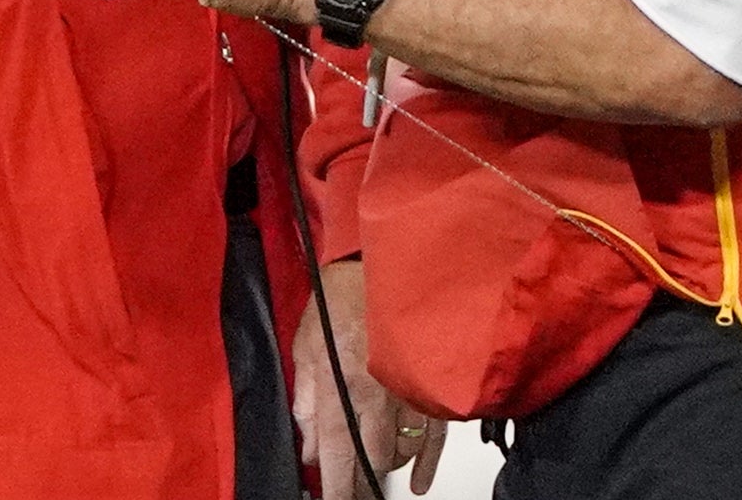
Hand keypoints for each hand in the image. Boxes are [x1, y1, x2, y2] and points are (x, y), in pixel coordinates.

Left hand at [292, 260, 445, 497]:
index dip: (335, 487)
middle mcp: (377, 397)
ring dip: (387, 465)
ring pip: (402, 451)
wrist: (378, 263)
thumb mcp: (305, 347)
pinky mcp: (430, 383)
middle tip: (350, 486)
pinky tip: (419, 482)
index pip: (338, 454)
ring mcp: (408, 392)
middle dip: (359, 479)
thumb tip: (310, 448)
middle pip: (372, 460)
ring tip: (373, 471)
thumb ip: (306, 401)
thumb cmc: (337, 300)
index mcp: (341, 387)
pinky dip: (427, 462)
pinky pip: (436, 435)